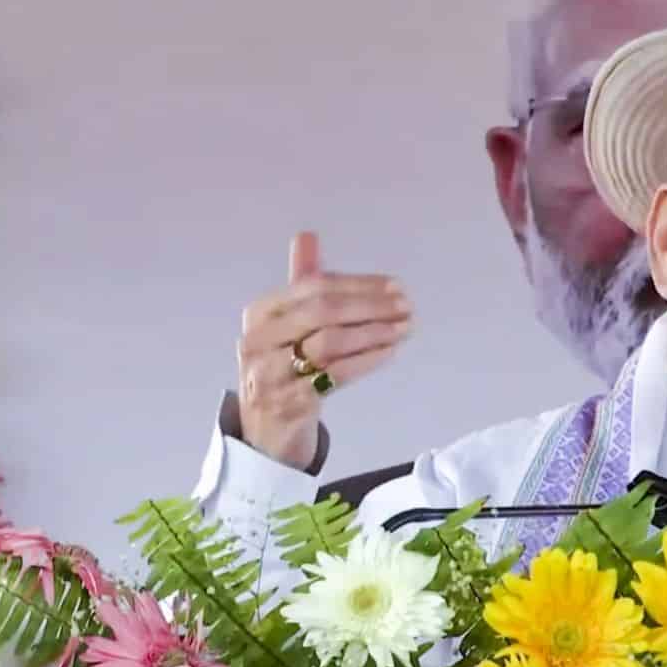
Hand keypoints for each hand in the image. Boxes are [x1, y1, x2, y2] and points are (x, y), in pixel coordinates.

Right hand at [235, 232, 412, 470]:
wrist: (264, 432)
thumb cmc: (282, 369)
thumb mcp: (287, 325)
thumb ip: (301, 283)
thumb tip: (307, 235)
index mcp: (260, 313)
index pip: (314, 286)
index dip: (359, 284)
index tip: (396, 286)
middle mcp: (258, 340)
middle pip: (322, 311)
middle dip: (371, 306)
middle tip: (408, 307)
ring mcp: (269, 373)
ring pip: (329, 342)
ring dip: (375, 332)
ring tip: (406, 328)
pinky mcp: (288, 403)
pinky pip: (335, 375)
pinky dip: (367, 360)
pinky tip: (390, 351)